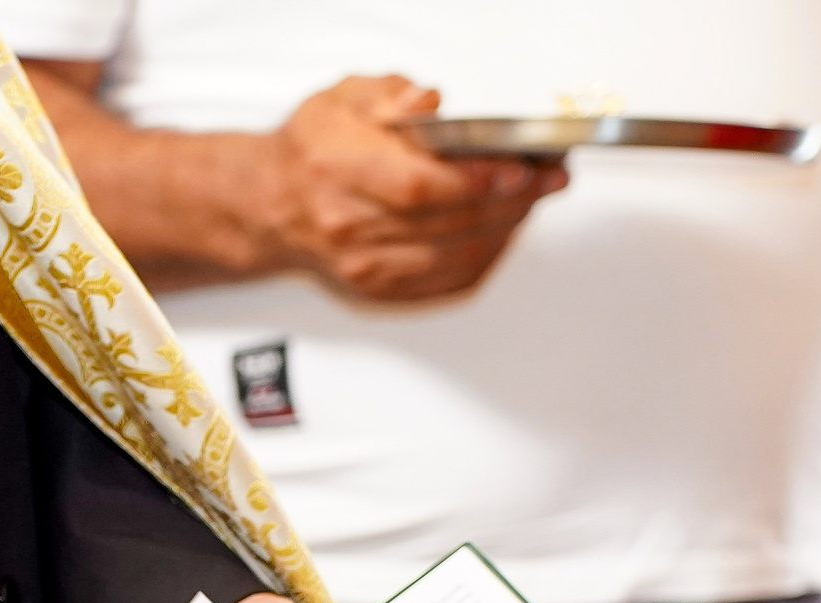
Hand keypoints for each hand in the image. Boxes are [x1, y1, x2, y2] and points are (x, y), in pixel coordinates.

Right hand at [255, 76, 566, 302]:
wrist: (273, 204)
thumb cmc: (311, 150)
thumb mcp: (344, 98)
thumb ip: (389, 95)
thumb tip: (426, 104)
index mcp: (338, 170)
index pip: (419, 187)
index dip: (476, 181)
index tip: (519, 168)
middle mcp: (349, 225)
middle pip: (446, 223)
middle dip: (509, 200)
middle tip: (546, 178)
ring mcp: (365, 265)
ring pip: (455, 255)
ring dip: (505, 227)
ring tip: (532, 198)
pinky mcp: (380, 289)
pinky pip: (448, 280)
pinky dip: (485, 254)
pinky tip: (502, 228)